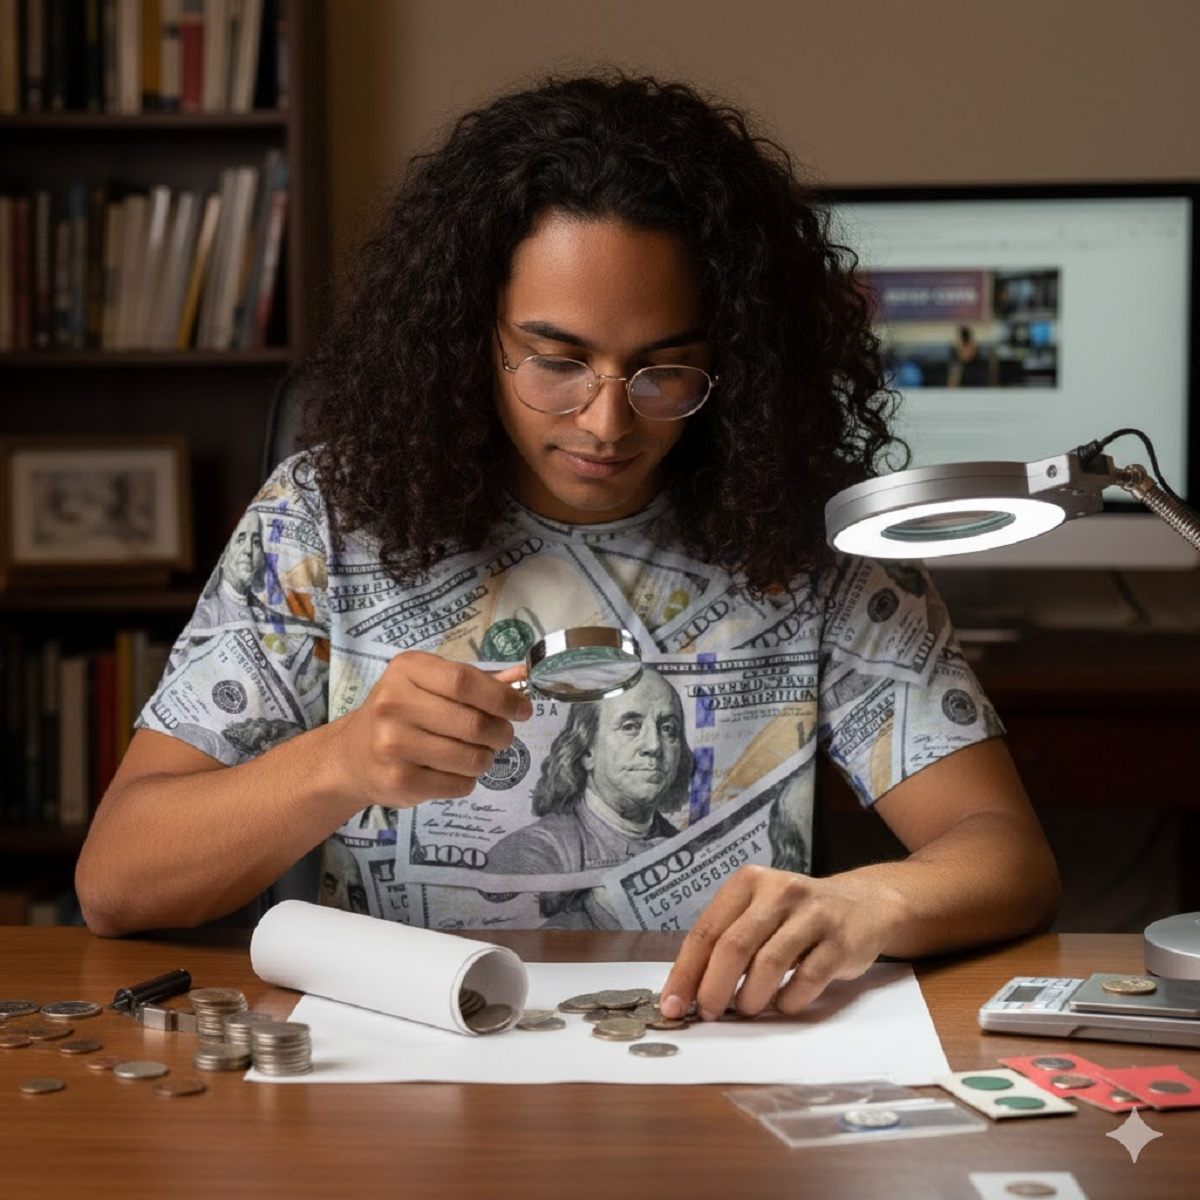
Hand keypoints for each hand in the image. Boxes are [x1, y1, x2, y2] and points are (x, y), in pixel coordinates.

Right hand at [334, 651, 531, 811]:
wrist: (351, 756)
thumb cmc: (400, 712)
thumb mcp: (429, 684)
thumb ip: (476, 680)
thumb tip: (523, 676)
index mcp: (406, 669)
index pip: (465, 681)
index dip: (502, 697)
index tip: (523, 709)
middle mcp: (394, 703)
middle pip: (473, 723)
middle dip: (502, 733)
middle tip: (503, 735)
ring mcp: (393, 744)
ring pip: (472, 758)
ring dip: (486, 758)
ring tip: (475, 753)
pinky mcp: (399, 780)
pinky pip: (459, 784)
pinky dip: (467, 780)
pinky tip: (452, 770)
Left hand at [658, 865, 902, 1019]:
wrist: (864, 905)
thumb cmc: (797, 917)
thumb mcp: (759, 912)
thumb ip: (727, 941)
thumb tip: (685, 990)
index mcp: (749, 882)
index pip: (706, 930)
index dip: (686, 972)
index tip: (672, 1005)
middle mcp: (780, 891)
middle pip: (733, 947)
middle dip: (714, 989)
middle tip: (709, 1013)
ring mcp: (813, 914)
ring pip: (768, 964)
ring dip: (751, 998)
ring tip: (748, 1008)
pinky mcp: (840, 941)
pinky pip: (807, 979)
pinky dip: (788, 1000)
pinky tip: (783, 1003)